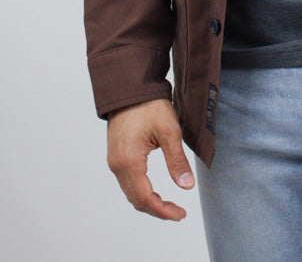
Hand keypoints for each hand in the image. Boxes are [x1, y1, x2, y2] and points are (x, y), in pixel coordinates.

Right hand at [106, 98, 194, 219]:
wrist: (131, 87)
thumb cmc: (149, 105)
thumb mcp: (169, 131)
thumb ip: (177, 160)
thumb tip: (187, 185)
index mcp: (129, 161)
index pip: (145, 198)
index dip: (163, 211)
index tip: (180, 215)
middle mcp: (117, 165)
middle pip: (136, 199)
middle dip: (157, 210)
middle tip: (178, 212)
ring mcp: (114, 160)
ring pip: (131, 192)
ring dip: (149, 202)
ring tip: (169, 205)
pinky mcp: (116, 155)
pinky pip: (127, 182)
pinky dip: (141, 191)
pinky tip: (155, 191)